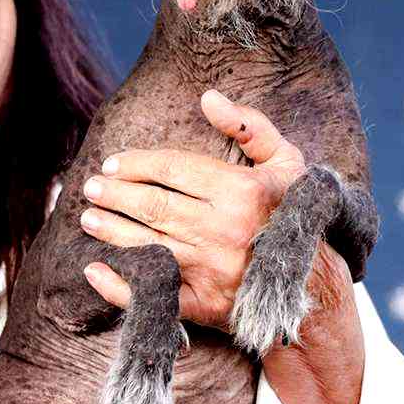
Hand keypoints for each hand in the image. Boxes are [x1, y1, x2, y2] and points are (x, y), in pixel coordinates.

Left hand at [79, 88, 321, 330]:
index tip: (113, 163)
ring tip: (88, 218)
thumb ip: (249, 125)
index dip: (136, 164)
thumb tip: (208, 97)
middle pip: (153, 206)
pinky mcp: (203, 305)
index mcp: (241, 191)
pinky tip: (95, 270)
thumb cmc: (294, 213)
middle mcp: (224, 230)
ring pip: (147, 243)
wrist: (314, 284)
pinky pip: (154, 295)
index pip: (172, 170)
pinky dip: (120, 285)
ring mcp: (212, 270)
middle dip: (115, 195)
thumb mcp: (285, 162)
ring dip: (111, 230)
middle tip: (91, 188)